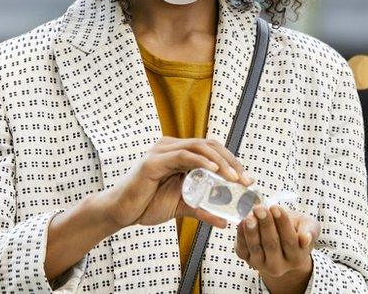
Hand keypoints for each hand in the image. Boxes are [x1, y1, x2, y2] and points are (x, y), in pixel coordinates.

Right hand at [100, 136, 254, 228]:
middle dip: (231, 162)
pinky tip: (215, 170)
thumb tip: (225, 221)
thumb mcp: (182, 207)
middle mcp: (171, 147)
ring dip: (221, 162)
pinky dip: (202, 161)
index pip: (212, 150)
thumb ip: (202, 209)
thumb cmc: (147, 205)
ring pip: (200, 147)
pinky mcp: (154, 161)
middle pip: (210, 145)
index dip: (232, 162)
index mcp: (179, 153)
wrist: (120, 213)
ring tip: (234, 177)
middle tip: (246, 180)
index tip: (247, 180)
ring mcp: (162, 151)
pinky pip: (183, 155)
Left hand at [235, 203, 319, 279]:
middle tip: (260, 208)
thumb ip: (310, 231)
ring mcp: (261, 265)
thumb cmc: (297, 229)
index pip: (290, 240)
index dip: (282, 223)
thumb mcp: (309, 227)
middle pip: (272, 244)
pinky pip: (243, 249)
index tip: (275, 207)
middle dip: (265, 225)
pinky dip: (241, 235)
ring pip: (256, 248)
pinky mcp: (247, 260)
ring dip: (252, 231)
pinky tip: (243, 221)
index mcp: (297, 258)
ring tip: (250, 215)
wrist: (283, 242)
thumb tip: (305, 239)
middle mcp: (279, 266)